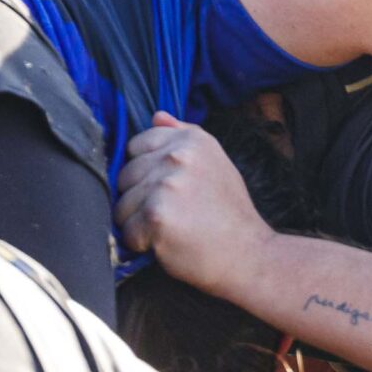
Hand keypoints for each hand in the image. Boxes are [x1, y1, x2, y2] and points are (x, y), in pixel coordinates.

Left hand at [114, 112, 270, 292]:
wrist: (249, 256)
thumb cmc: (231, 214)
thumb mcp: (216, 163)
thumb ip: (184, 136)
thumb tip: (156, 115)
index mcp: (191, 140)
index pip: (137, 146)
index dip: (146, 172)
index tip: (169, 191)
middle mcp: (177, 156)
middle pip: (125, 175)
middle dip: (139, 198)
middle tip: (172, 214)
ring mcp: (165, 185)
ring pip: (122, 204)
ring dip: (138, 223)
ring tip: (170, 230)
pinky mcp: (156, 216)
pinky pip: (127, 231)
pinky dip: (141, 244)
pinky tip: (166, 244)